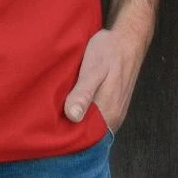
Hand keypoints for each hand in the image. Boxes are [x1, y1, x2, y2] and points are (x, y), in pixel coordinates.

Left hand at [63, 7, 154, 134]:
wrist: (128, 39)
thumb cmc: (109, 51)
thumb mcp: (93, 68)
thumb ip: (84, 92)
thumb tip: (72, 116)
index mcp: (108, 112)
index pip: (86, 137)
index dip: (68, 136)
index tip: (51, 129)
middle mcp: (113, 116)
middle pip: (88, 131)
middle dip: (70, 128)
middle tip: (48, 118)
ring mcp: (114, 110)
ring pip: (91, 122)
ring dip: (76, 118)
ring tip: (56, 111)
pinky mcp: (112, 102)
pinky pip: (96, 113)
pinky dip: (83, 110)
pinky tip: (71, 101)